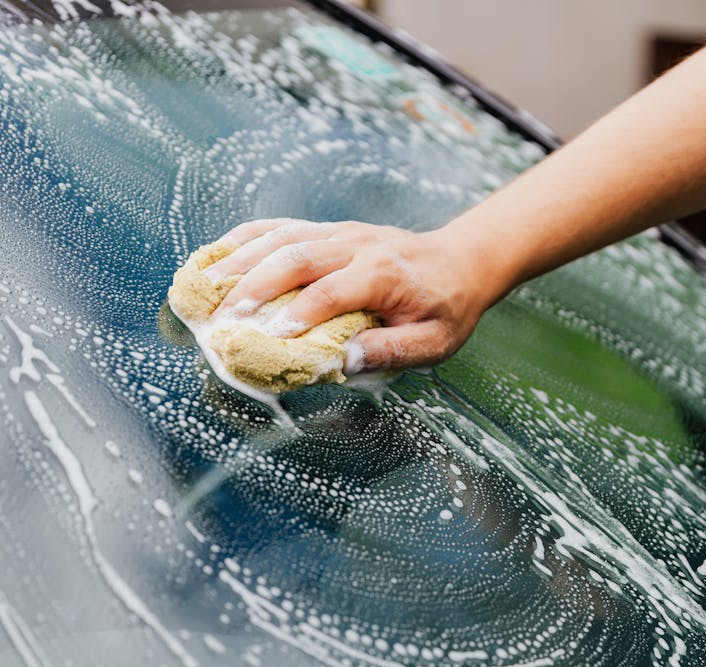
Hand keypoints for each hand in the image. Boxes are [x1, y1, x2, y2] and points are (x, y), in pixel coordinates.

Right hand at [204, 218, 494, 372]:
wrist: (459, 262)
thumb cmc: (444, 310)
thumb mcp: (434, 343)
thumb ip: (392, 351)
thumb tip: (345, 360)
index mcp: (384, 274)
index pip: (333, 290)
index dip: (299, 313)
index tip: (268, 338)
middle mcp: (357, 245)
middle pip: (297, 256)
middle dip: (255, 286)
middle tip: (224, 318)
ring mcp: (339, 233)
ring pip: (282, 237)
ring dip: (241, 261)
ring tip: (207, 288)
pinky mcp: (328, 230)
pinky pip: (281, 227)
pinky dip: (246, 240)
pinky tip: (216, 257)